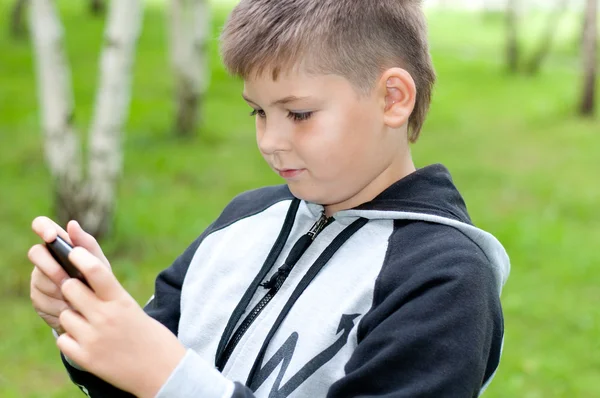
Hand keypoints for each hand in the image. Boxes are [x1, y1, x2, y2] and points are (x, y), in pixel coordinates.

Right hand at [29, 217, 110, 333]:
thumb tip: (72, 224)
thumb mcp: (99, 263)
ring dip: (60, 291)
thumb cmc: (99, 280)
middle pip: (36, 253)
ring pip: (40, 280)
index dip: (43, 227)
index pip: (42, 225)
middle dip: (52, 268)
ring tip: (78, 298)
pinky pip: (42, 300)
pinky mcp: (37, 297)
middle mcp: (46, 258)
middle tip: (68, 280)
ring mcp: (38, 277)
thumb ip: (87, 245)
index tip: (51, 237)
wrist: (98, 311)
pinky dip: (59, 305)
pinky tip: (71, 308)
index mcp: (61, 244)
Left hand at [56, 247, 185, 396]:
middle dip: (72, 289)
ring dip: (72, 317)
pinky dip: (71, 339)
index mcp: (121, 301)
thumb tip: (82, 278)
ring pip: (64, 316)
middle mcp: (105, 317)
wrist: (162, 371)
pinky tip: (87, 341)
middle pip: (70, 289)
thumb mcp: (133, 309)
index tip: (72, 252)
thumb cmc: (150, 336)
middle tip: (80, 294)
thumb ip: (109, 295)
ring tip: (89, 325)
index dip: (80, 257)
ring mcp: (93, 339)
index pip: (95, 271)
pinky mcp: (86, 358)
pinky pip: (63, 340)